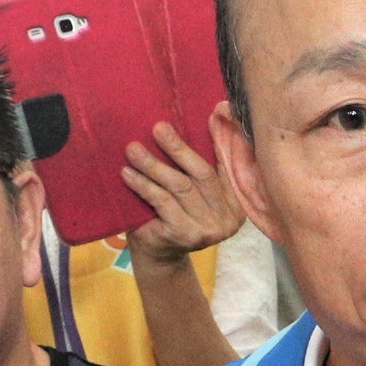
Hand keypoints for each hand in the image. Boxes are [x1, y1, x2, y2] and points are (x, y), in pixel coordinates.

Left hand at [119, 122, 245, 261]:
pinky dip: (144, 185)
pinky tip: (128, 174)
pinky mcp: (186, 235)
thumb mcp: (193, 189)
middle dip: (178, 148)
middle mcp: (229, 217)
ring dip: (153, 165)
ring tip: (132, 149)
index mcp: (237, 201)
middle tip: (157, 128)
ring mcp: (209, 228)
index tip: (214, 111)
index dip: (220, 138)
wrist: (158, 254)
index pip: (228, 164)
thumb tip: (214, 114)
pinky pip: (163, 202)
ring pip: (180, 186)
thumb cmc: (173, 213)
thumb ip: (203, 164)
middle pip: (202, 173)